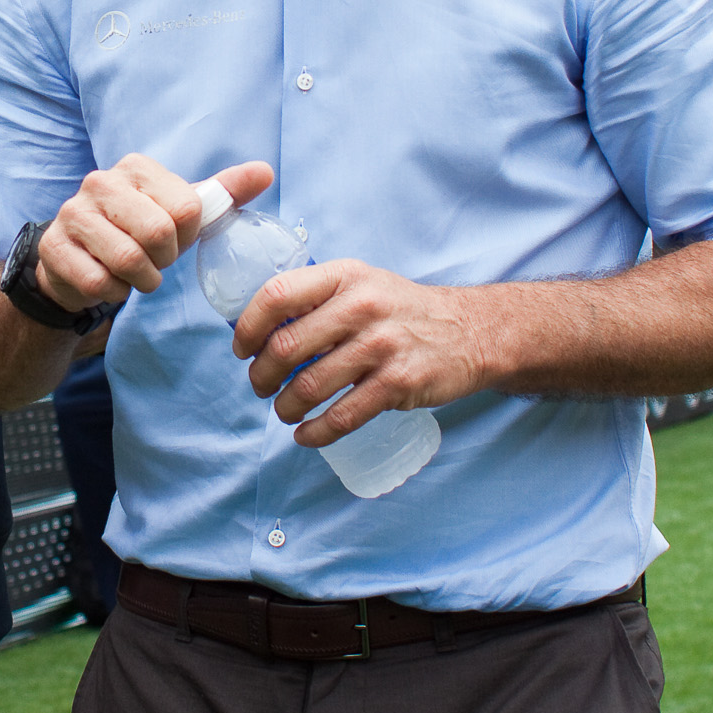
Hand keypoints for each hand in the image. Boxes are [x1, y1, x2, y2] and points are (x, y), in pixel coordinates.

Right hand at [31, 154, 273, 312]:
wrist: (78, 258)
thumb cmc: (137, 231)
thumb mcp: (180, 210)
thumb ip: (223, 193)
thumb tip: (266, 171)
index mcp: (135, 167)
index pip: (188, 208)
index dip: (186, 236)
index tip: (171, 238)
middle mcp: (100, 182)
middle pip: (159, 233)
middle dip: (163, 260)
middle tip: (153, 260)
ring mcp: (72, 213)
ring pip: (128, 260)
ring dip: (140, 280)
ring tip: (133, 273)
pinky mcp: (53, 248)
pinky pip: (98, 283)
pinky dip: (113, 293)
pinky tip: (109, 281)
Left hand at [234, 261, 486, 448]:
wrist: (470, 331)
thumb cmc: (401, 309)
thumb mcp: (361, 284)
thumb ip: (318, 298)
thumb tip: (261, 327)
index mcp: (344, 276)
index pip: (277, 295)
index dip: (248, 327)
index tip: (242, 349)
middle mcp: (361, 306)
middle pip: (285, 346)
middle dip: (262, 375)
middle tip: (260, 386)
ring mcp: (381, 346)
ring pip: (309, 386)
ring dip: (285, 407)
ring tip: (283, 411)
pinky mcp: (398, 384)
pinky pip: (342, 417)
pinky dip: (314, 433)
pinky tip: (305, 435)